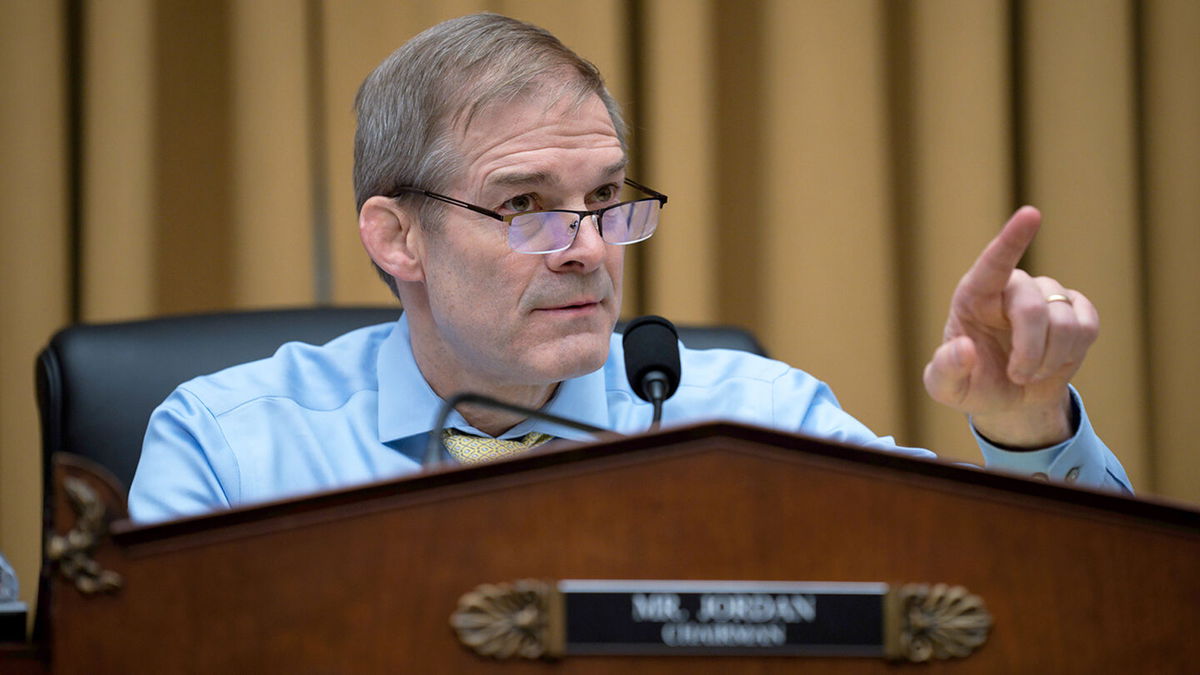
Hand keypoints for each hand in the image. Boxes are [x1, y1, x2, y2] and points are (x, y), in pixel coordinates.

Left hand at [922, 206, 1098, 447]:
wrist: (1008, 400)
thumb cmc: (971, 384)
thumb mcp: (945, 387)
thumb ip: (945, 370)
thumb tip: (964, 348)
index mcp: (974, 296)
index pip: (994, 262)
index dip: (1012, 239)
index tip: (1030, 213)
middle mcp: (1011, 287)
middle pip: (1033, 307)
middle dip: (1029, 350)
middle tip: (1017, 377)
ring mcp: (1046, 295)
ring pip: (1065, 322)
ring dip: (1049, 359)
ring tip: (1029, 374)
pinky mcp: (1076, 310)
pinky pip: (1088, 326)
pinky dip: (1072, 355)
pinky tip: (1053, 362)